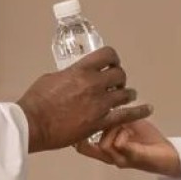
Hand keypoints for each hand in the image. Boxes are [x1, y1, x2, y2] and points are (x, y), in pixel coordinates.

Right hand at [17, 47, 151, 153]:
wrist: (33, 124)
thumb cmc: (36, 101)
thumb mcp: (50, 78)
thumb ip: (68, 75)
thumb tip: (72, 75)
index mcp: (81, 70)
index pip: (107, 55)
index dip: (113, 59)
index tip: (112, 64)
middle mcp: (94, 84)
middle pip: (119, 74)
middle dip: (119, 78)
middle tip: (116, 84)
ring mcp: (99, 104)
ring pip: (125, 93)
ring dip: (127, 93)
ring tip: (128, 96)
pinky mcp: (100, 122)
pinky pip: (126, 115)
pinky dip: (139, 111)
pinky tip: (147, 109)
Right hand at [76, 119, 180, 177]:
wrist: (171, 157)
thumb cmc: (150, 142)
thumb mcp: (129, 126)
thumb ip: (116, 118)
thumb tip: (108, 103)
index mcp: (108, 151)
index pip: (82, 146)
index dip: (77, 133)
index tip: (83, 117)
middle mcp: (111, 158)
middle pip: (85, 146)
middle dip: (95, 126)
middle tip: (108, 116)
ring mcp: (121, 159)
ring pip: (103, 144)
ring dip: (112, 129)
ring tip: (125, 125)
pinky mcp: (133, 158)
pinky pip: (119, 145)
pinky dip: (123, 133)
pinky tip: (130, 131)